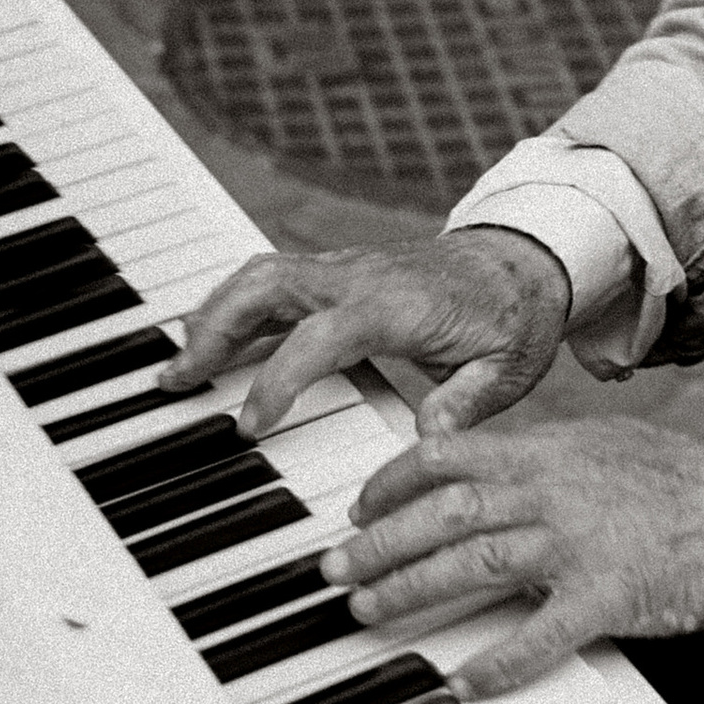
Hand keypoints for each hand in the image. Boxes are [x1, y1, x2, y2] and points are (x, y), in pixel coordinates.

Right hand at [162, 229, 570, 438]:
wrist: (525, 260)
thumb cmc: (514, 317)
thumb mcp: (507, 369)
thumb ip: (465, 404)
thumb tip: (429, 443)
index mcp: (395, 305)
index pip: (319, 338)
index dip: (278, 380)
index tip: (250, 424)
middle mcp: (358, 277)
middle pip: (267, 288)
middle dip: (215, 331)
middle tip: (178, 381)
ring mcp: (344, 269)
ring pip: (260, 277)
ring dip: (213, 314)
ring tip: (179, 366)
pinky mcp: (337, 273)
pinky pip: (273, 281)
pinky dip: (234, 305)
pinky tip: (211, 338)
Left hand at [319, 419, 703, 692]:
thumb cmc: (676, 483)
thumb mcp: (600, 441)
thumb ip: (533, 445)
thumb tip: (467, 446)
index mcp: (548, 452)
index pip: (448, 454)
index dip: (391, 481)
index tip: (358, 508)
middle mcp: (553, 492)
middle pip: (445, 510)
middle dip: (380, 541)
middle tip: (337, 569)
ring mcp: (577, 545)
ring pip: (474, 562)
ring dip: (412, 588)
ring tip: (370, 609)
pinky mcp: (606, 597)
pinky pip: (540, 635)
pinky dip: (497, 662)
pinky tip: (461, 680)